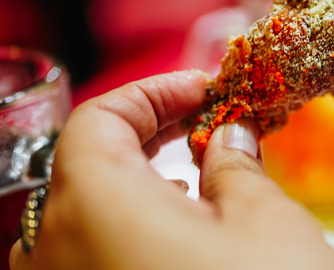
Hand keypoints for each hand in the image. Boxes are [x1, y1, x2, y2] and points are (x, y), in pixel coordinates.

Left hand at [9, 70, 333, 269]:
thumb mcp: (269, 224)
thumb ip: (238, 165)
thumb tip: (230, 135)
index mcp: (96, 209)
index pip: (98, 120)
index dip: (155, 92)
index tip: (206, 91)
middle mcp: (55, 255)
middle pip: (82, 166)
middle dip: (145, 135)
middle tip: (205, 124)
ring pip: (76, 218)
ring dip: (131, 184)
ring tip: (192, 178)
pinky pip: (83, 261)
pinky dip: (122, 233)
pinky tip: (175, 238)